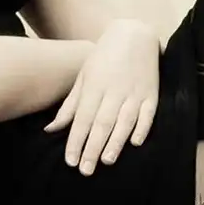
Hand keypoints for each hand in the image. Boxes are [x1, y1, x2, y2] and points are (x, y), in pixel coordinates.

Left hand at [43, 18, 159, 174]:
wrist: (134, 34)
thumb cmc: (104, 58)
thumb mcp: (83, 76)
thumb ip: (70, 105)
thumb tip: (51, 129)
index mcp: (94, 86)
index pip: (82, 119)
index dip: (76, 141)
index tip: (70, 161)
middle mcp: (114, 90)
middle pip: (101, 123)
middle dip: (92, 148)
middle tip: (85, 170)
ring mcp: (134, 91)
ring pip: (124, 121)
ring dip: (115, 142)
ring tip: (106, 160)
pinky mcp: (152, 93)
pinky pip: (148, 113)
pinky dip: (142, 128)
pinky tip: (135, 143)